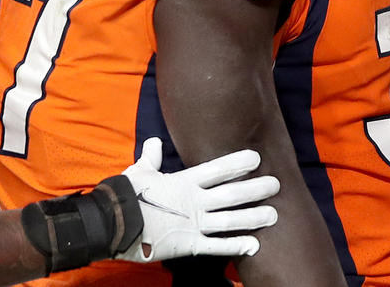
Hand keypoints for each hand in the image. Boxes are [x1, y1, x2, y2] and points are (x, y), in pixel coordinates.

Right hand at [117, 137, 278, 261]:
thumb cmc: (126, 196)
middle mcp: (194, 201)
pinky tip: (254, 244)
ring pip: (230, 220)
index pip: (216, 169)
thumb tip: (155, 142)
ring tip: (273, 214)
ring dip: (253, 217)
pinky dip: (236, 246)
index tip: (256, 158)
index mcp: (183, 181)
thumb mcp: (139, 172)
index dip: (238, 163)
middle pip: (231, 194)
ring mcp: (193, 224)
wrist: (113, 225)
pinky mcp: (189, 245)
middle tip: (276, 185)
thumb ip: (151, 157)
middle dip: (255, 189)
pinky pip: (217, 247)